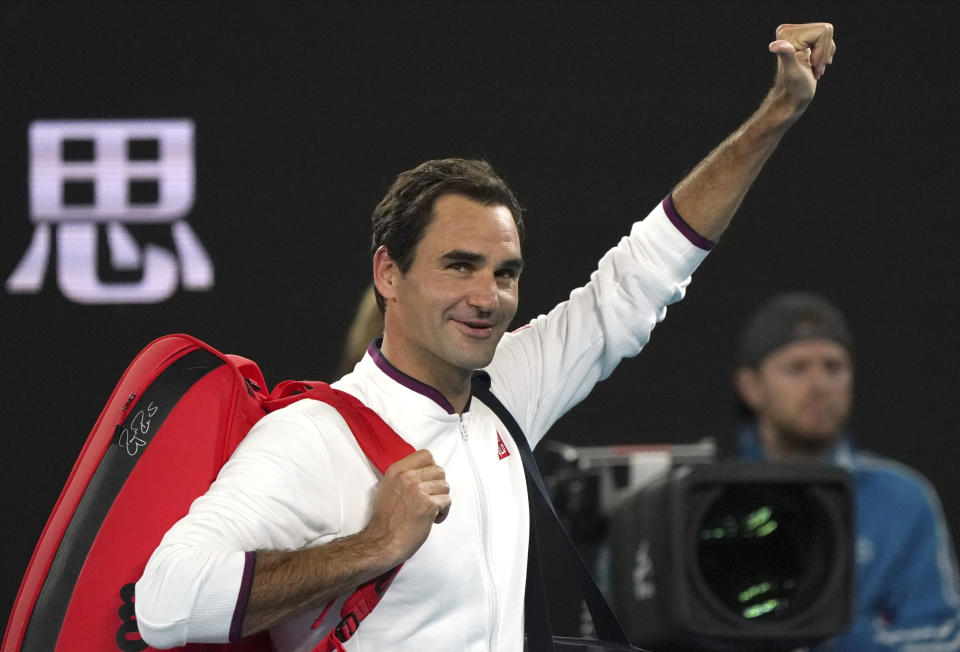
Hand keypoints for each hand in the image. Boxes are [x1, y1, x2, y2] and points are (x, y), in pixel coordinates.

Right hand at [363, 449, 450, 564]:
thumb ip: (404, 477)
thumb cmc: (385, 520)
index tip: (429, 480)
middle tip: (431, 498)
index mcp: (397, 470)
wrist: (383, 541)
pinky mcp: (428, 505)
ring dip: (441, 499)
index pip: (426, 455)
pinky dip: (443, 512)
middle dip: (438, 486)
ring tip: (431, 510)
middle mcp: (407, 477)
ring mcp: (418, 490)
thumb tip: (423, 472)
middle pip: (439, 470)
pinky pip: (447, 501)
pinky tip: (433, 519)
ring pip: (445, 486)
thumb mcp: (388, 488)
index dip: (431, 467)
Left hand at [769, 23, 835, 109]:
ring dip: (824, 56)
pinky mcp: (804, 40)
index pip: (823, 31)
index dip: (822, 50)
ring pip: (828, 36)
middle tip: (813, 67)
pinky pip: (826, 40)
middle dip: (824, 53)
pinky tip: (815, 66)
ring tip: (814, 68)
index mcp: (786, 33)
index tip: (811, 64)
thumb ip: (786, 56)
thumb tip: (774, 46)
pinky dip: (824, 56)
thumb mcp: (793, 72)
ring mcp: (797, 35)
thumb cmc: (794, 89)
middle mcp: (789, 31)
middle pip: (826, 31)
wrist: (792, 98)